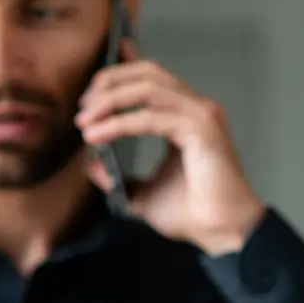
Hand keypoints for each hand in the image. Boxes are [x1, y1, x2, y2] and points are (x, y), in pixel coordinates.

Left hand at [75, 40, 265, 254]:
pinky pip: (151, 117)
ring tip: (84, 120)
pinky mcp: (201, 129)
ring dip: (110, 100)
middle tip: (82, 107)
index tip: (90, 84)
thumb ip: (115, 176)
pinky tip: (97, 135)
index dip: (122, 68)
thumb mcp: (140, 193)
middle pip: (147, 73)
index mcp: (184, 116)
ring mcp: (200, 115)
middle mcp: (194, 108)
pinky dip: (119, 123)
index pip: (151, 78)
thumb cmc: (190, 214)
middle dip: (109, 82)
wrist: (221, 233)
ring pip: (148, 88)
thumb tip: (89, 164)